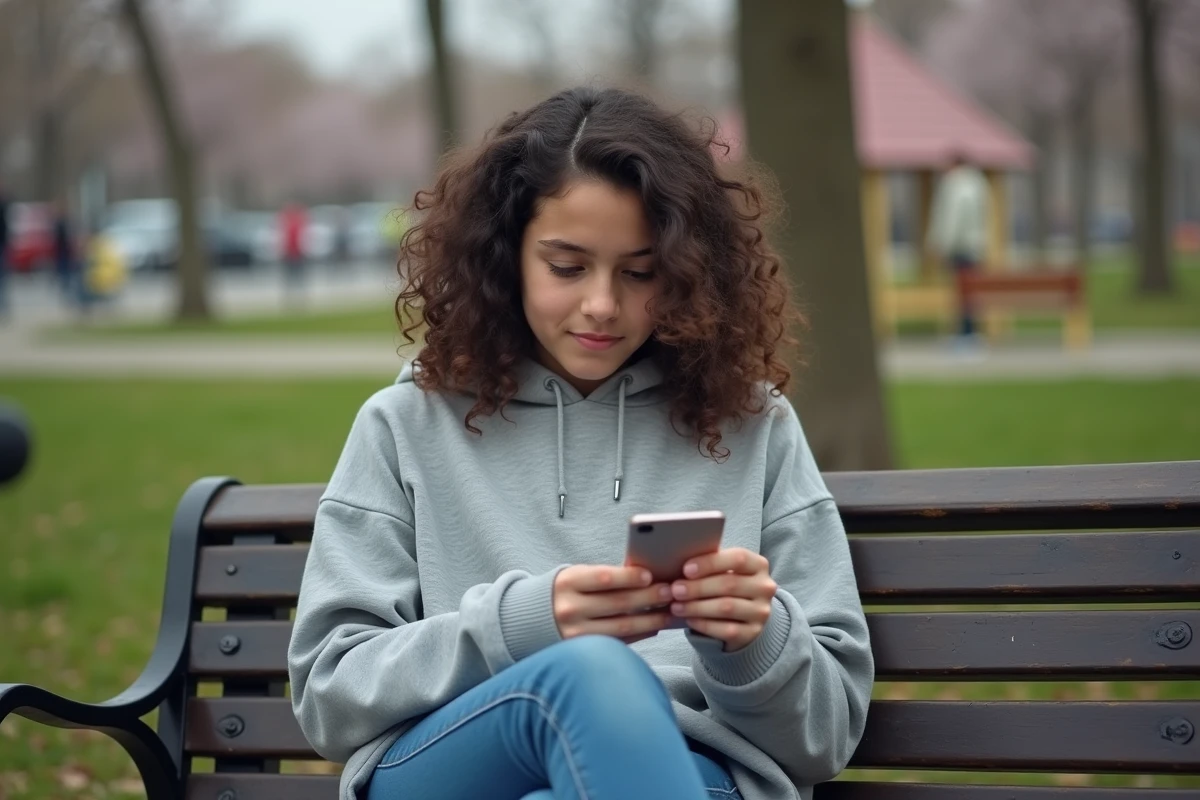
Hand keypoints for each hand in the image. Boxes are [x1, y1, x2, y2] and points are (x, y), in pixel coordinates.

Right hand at [553, 565, 672, 643]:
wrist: (530, 619)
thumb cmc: (566, 591)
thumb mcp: (576, 577)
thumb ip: (604, 577)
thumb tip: (646, 576)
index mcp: (568, 583)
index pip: (604, 578)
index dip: (629, 577)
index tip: (651, 574)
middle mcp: (569, 609)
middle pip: (617, 604)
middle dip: (648, 597)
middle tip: (671, 592)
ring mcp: (575, 633)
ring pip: (621, 627)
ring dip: (650, 620)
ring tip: (669, 613)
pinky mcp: (582, 651)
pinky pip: (618, 642)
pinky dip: (639, 635)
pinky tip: (654, 627)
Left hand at [669, 548, 776, 651]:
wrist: (745, 617)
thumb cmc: (727, 586)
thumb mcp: (724, 571)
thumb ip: (710, 565)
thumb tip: (680, 565)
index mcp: (759, 565)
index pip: (738, 558)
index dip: (710, 563)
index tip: (686, 569)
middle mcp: (765, 587)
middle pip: (729, 584)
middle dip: (698, 587)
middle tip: (675, 589)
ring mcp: (761, 612)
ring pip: (726, 607)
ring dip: (697, 606)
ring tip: (676, 606)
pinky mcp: (753, 633)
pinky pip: (726, 629)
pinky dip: (704, 624)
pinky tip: (690, 620)